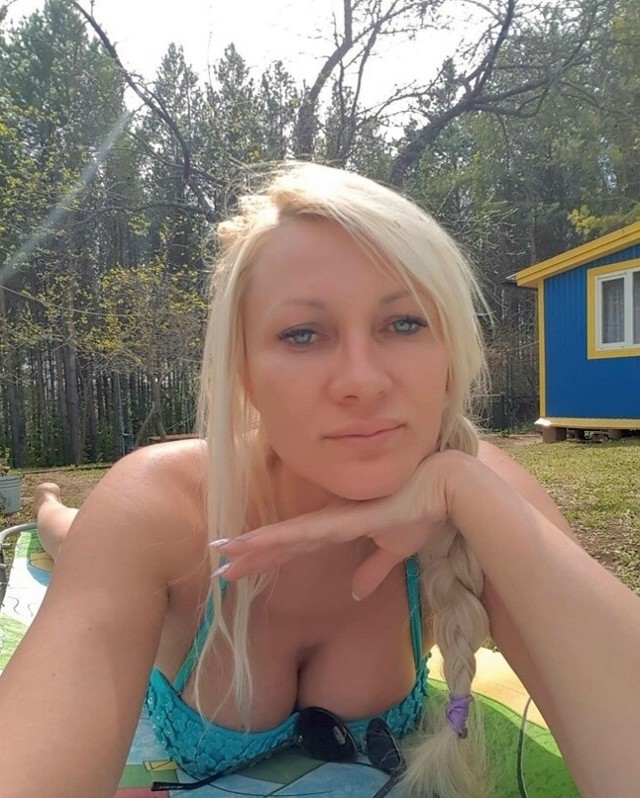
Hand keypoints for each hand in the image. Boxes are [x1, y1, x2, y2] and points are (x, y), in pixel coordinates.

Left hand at [212, 450, 463, 598]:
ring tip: (222, 556)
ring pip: (285, 536)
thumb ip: (372, 571)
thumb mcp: (395, 551)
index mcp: (339, 527)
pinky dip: (277, 538)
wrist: (443, 488)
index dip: (268, 557)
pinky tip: (255, 544)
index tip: (240, 567)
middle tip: (218, 566)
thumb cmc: (420, 511)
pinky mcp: (345, 520)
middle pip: (282, 542)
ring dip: (253, 547)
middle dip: (250, 555)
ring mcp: (335, 519)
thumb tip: (355, 592)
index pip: (295, 546)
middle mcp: (330, 521)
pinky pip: (304, 532)